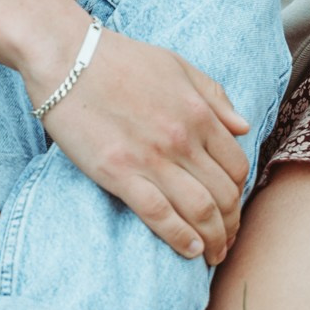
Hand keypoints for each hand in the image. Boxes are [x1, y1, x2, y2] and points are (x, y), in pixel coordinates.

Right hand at [36, 26, 255, 265]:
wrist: (65, 56)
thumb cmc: (118, 58)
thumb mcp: (176, 65)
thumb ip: (214, 95)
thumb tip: (243, 127)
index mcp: (198, 112)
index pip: (237, 166)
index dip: (241, 194)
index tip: (233, 208)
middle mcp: (182, 138)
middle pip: (224, 195)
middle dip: (231, 225)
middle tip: (227, 239)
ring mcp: (151, 158)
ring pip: (200, 211)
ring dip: (214, 239)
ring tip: (213, 253)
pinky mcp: (120, 173)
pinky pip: (161, 215)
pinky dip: (181, 239)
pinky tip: (190, 250)